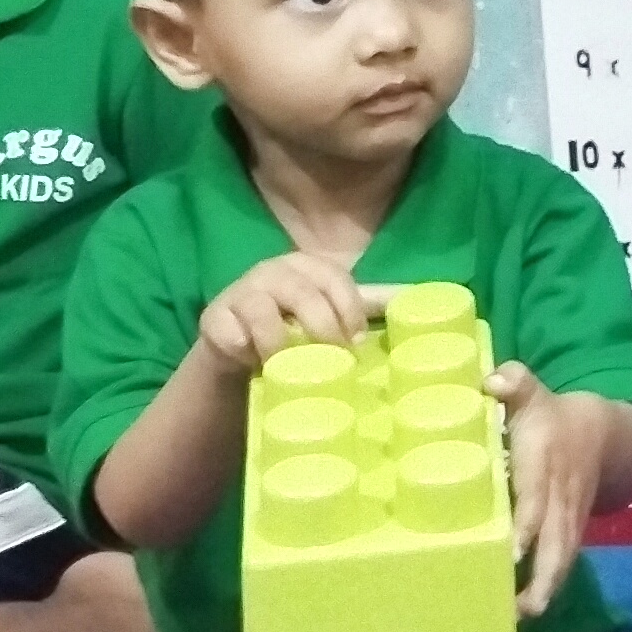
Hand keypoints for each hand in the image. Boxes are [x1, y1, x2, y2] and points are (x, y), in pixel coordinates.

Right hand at [194, 253, 381, 375]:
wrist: (239, 349)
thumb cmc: (294, 325)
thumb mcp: (330, 309)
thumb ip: (369, 302)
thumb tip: (417, 298)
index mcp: (309, 266)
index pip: (335, 279)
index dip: (349, 310)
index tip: (358, 343)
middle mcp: (274, 271)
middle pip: (302, 293)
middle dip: (322, 328)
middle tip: (332, 358)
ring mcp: (241, 292)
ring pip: (261, 311)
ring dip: (279, 342)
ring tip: (289, 364)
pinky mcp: (213, 318)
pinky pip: (228, 332)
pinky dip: (243, 350)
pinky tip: (252, 362)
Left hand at [491, 364, 598, 618]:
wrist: (601, 432)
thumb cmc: (552, 416)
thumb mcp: (534, 392)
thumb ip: (514, 382)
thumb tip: (490, 382)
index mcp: (546, 465)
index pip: (537, 500)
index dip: (527, 526)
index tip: (512, 552)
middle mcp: (561, 498)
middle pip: (557, 543)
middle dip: (543, 577)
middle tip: (523, 609)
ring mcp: (569, 519)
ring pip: (562, 559)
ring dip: (546, 590)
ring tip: (520, 619)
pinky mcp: (570, 532)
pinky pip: (562, 562)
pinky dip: (548, 588)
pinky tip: (524, 611)